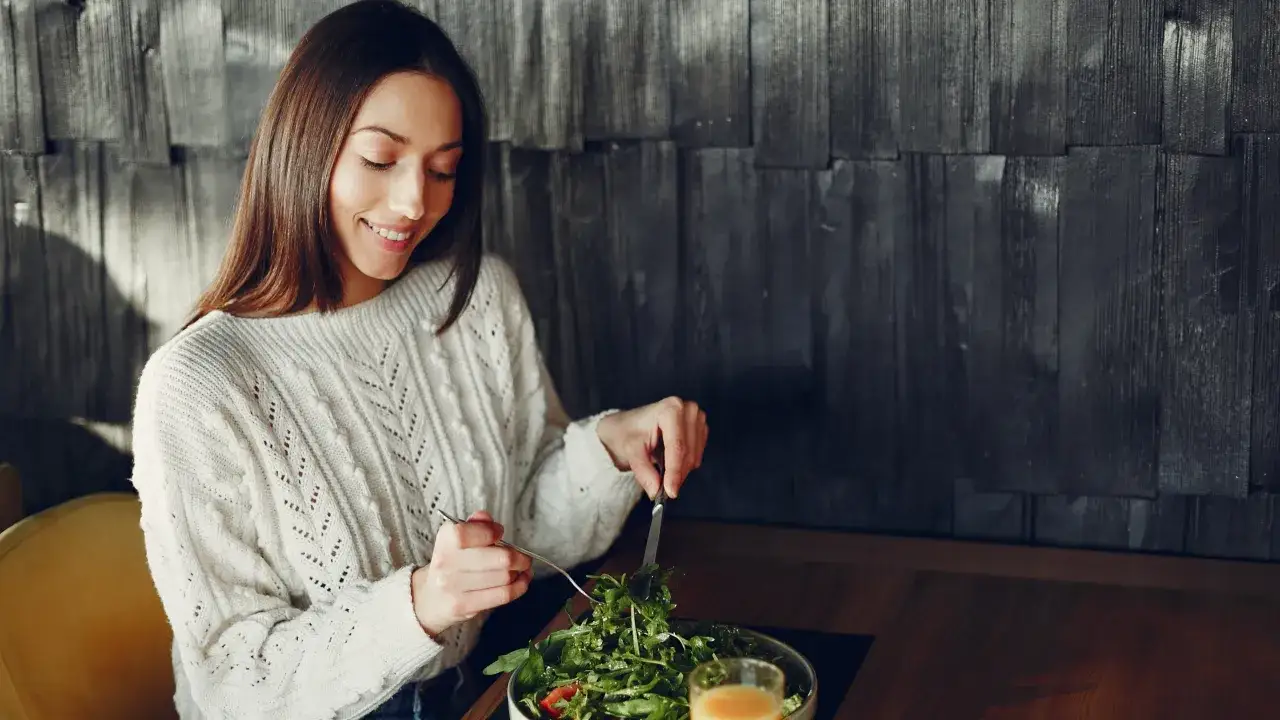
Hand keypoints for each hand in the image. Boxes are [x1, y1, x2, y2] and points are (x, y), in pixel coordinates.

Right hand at [410, 511, 531, 636]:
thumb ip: (474, 526)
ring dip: (520, 572)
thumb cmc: (450, 565)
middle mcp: (447, 563)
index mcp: (445, 540)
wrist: (429, 599)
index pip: (474, 532)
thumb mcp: (456, 541)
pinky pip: (502, 595)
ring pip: (504, 577)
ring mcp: (454, 586)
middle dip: (518, 557)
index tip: (500, 534)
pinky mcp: (463, 606)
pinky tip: (520, 582)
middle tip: (522, 557)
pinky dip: (518, 587)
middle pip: (500, 558)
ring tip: (521, 570)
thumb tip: (486, 517)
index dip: (493, 532)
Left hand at [596, 397, 707, 498]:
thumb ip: (643, 470)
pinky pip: (697, 456)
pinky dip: (684, 465)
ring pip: (694, 457)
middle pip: (688, 453)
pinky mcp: (701, 429)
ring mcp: (697, 418)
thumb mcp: (631, 450)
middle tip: (663, 490)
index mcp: (670, 409)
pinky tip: (670, 461)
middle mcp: (688, 409)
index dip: (674, 471)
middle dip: (676, 474)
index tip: (671, 491)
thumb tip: (655, 490)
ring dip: (680, 471)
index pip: (677, 446)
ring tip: (661, 471)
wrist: (629, 426)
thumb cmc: (629, 433)